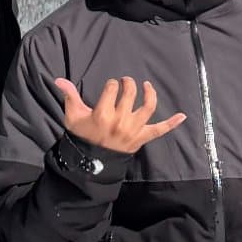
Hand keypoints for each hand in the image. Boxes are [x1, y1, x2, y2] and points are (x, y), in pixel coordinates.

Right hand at [54, 77, 185, 154]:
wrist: (91, 161)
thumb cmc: (82, 136)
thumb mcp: (73, 116)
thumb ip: (69, 96)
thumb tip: (59, 79)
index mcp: (102, 114)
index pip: (111, 88)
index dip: (111, 84)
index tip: (109, 87)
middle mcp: (120, 120)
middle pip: (130, 93)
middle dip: (128, 83)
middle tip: (125, 83)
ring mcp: (133, 129)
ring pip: (148, 106)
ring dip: (149, 93)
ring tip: (146, 86)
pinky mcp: (142, 138)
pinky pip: (160, 130)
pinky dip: (172, 123)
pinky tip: (182, 116)